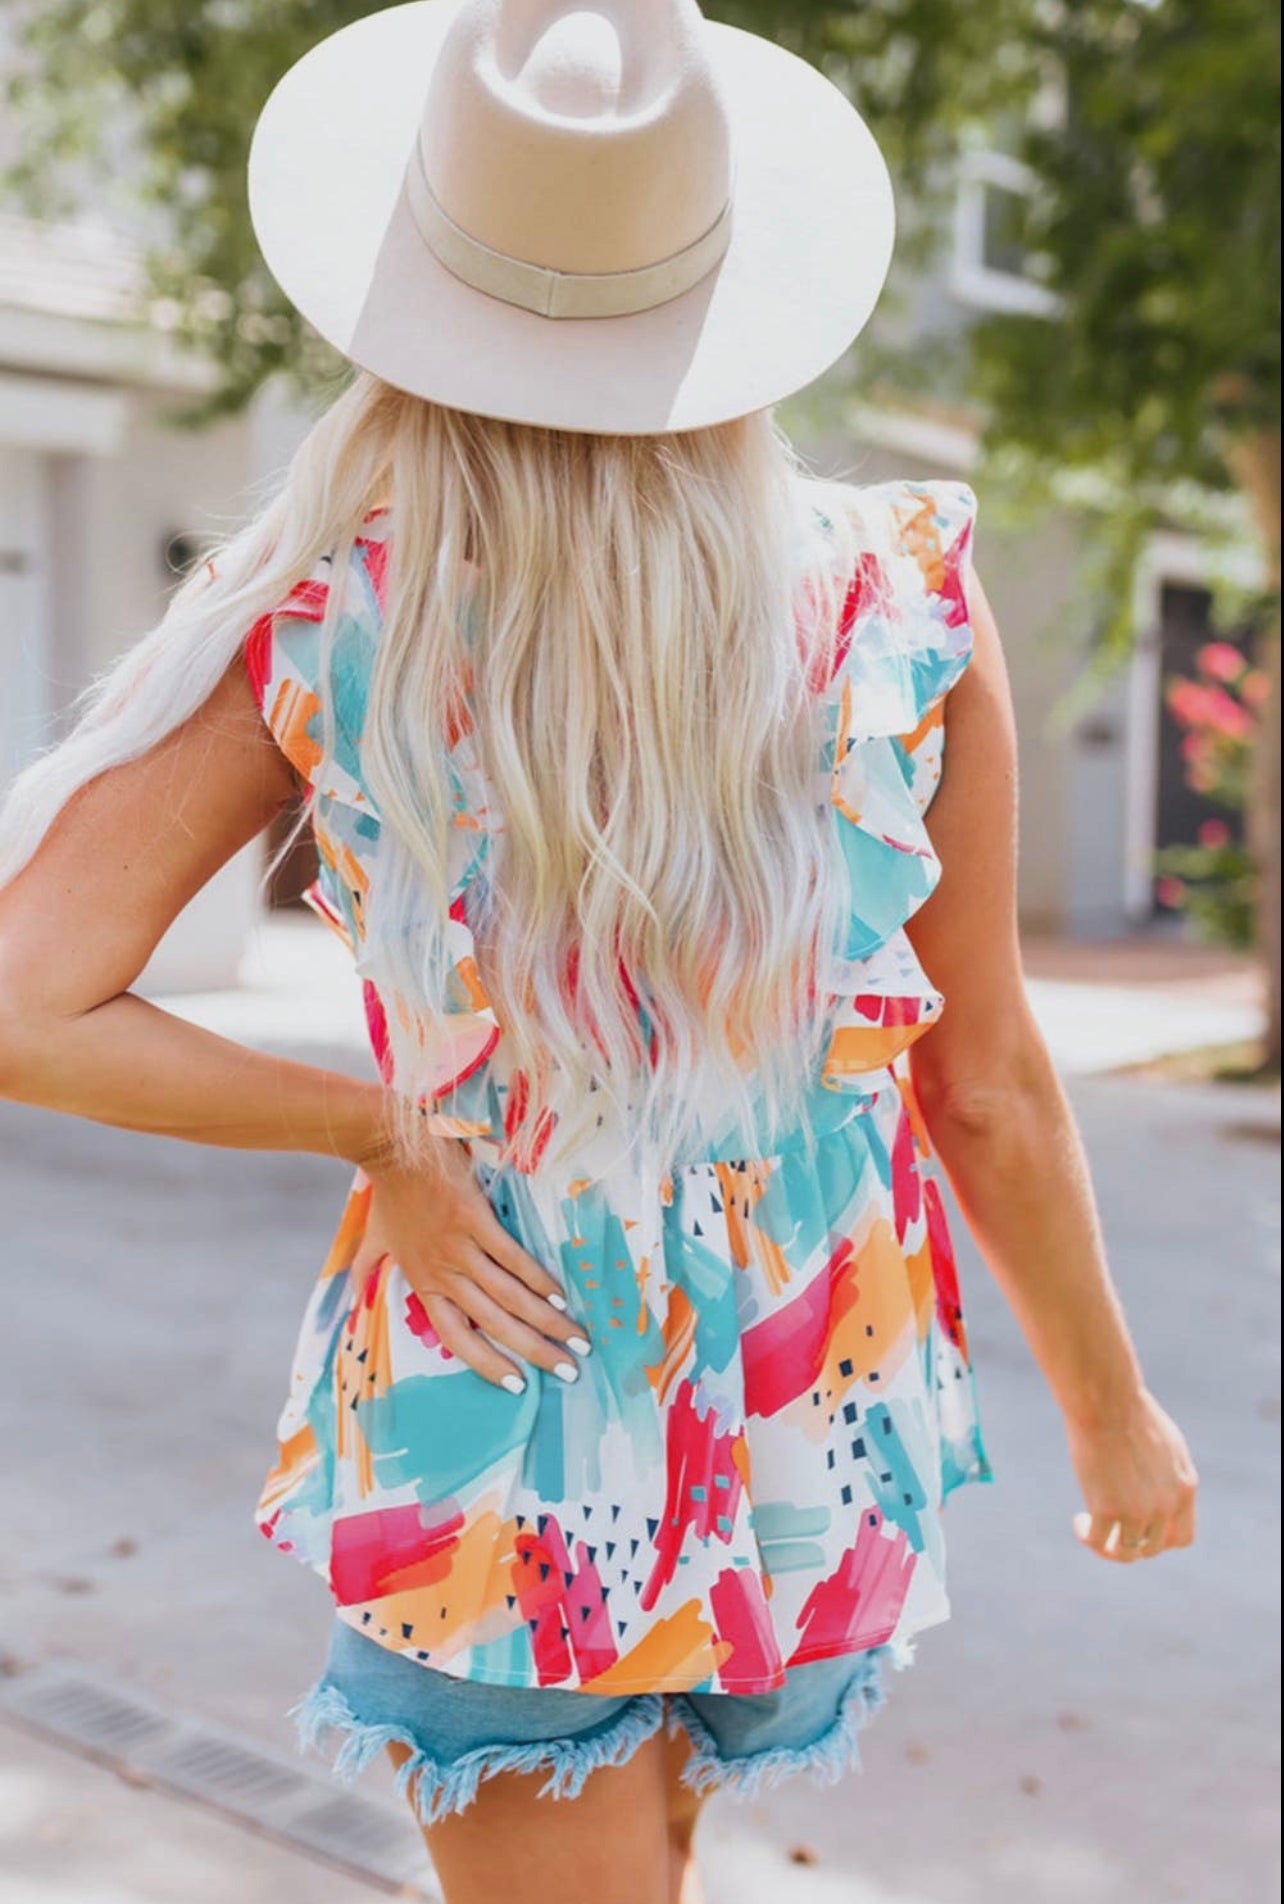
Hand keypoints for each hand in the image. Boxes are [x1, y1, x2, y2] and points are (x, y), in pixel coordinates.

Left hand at [352, 1139, 591, 1395]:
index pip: (459, 1338)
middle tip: (570, 1370)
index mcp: (424, 1284)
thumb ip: (369, 1270)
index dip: (489, 1365)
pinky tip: (561, 1296)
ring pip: (510, 1296)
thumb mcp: (374, 1239)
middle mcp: (444, 1274)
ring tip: (577, 1339)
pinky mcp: (476, 1220)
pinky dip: (539, 1280)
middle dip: (536, 1352)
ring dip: (548, 1321)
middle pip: (495, 1324)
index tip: (520, 1385)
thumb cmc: (388, 1193)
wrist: (393, 1149)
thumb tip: (353, 1299)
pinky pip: (513, 1258)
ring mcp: (460, 1248)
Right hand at [1066, 1388, 1198, 1562]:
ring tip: (1090, 1526)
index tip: (1141, 1530)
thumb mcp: (1166, 1442)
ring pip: (1126, 1552)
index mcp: (1185, 1487)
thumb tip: (1157, 1485)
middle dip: (1131, 1541)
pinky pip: (1098, 1541)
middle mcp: (1166, 1505)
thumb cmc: (1131, 1411)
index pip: (1182, 1537)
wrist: (1108, 1400)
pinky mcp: (1107, 1509)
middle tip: (1110, 1525)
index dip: (1162, 1541)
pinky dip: (1088, 1538)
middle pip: (1152, 1547)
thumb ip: (1168, 1471)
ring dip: (1108, 1546)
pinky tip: (1079, 1523)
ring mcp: (1138, 1511)